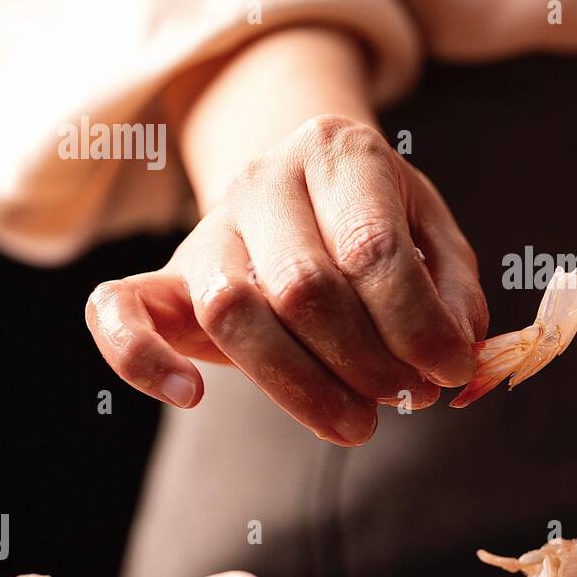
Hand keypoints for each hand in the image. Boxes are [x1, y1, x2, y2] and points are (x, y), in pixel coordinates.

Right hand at [85, 114, 486, 444]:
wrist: (303, 182)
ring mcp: (208, 226)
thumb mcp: (434, 234)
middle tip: (407, 398)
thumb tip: (459, 355)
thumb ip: (453, 290)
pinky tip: (193, 395)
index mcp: (340, 152)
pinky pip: (117, 310)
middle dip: (365, 361)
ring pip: (231, 310)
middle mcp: (265, 178)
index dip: (417, 326)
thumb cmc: (377, 218)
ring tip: (357, 424)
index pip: (371, 248)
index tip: (450, 372)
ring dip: (299, 385)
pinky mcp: (163, 275)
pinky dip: (142, 359)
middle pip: (303, 286)